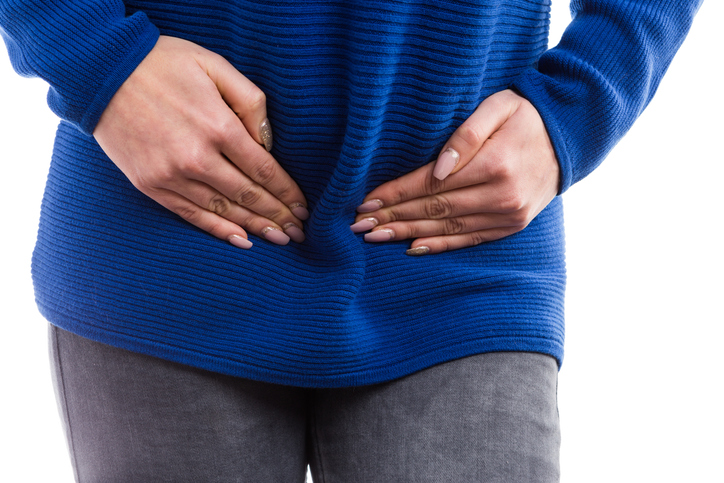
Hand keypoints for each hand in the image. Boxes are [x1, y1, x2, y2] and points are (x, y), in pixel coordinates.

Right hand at [94, 35, 308, 248]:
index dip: (287, 193)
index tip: (304, 208)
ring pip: (224, 210)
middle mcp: (197, 157)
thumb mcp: (215, 65)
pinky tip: (242, 240)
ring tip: (280, 240)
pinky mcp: (150, 184)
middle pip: (249, 195)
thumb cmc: (164, 63)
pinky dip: (219, 230)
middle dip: (279, 216)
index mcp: (218, 126)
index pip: (264, 170)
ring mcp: (171, 175)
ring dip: (256, 228)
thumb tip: (270, 142)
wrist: (101, 70)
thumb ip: (250, 102)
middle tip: (300, 232)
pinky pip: (191, 215)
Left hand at [351, 89, 559, 254]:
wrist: (568, 137)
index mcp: (494, 164)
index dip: (395, 194)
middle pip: (434, 209)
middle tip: (358, 226)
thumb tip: (437, 167)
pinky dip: (440, 246)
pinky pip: (469, 240)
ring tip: (375, 238)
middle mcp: (501, 195)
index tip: (365, 201)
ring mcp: (508, 215)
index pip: (431, 184)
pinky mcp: (511, 226)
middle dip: (393, 217)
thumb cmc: (526, 116)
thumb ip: (466, 134)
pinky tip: (413, 248)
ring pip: (447, 228)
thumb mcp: (498, 107)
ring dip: (408, 234)